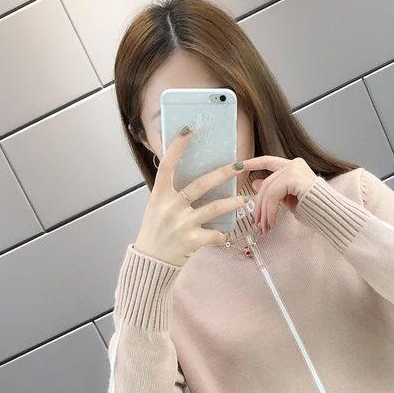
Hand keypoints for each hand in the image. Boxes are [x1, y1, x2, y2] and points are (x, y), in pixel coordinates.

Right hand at [135, 127, 249, 265]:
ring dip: (231, 203)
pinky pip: (214, 234)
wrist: (150, 261)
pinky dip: (221, 235)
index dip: (177, 148)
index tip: (188, 131)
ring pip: (213, 208)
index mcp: (159, 195)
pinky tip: (224, 234)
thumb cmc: (155, 233)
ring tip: (243, 200)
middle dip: (222, 173)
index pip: (167, 166)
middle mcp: (171, 207)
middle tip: (238, 166)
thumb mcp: (156, 207)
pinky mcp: (191, 240)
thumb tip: (188, 175)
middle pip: (200, 184)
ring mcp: (182, 223)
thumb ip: (170, 193)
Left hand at [238, 156, 316, 234]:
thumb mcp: (289, 200)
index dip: (253, 163)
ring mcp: (294, 169)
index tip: (238, 165)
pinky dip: (271, 212)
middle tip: (257, 223)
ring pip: (268, 191)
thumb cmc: (314, 210)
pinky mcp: (293, 177)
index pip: (268, 161)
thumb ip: (274, 192)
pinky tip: (273, 223)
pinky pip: (273, 196)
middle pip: (266, 184)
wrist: (331, 215)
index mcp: (293, 167)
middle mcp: (293, 164)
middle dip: (259, 205)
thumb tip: (255, 184)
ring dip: (265, 212)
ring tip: (266, 227)